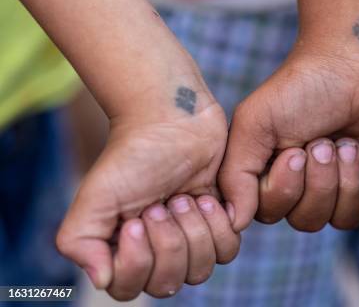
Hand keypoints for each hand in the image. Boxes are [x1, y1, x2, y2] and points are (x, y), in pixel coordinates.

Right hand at [56, 86, 239, 299]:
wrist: (174, 121)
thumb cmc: (132, 155)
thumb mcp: (95, 195)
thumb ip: (80, 242)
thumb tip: (102, 280)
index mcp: (123, 250)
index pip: (129, 287)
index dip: (137, 259)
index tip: (137, 218)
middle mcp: (157, 251)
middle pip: (169, 283)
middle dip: (167, 239)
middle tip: (163, 203)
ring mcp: (191, 240)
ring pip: (200, 270)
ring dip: (193, 230)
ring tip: (184, 198)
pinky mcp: (220, 224)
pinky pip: (228, 250)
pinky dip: (218, 224)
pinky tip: (205, 197)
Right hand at [219, 37, 358, 231]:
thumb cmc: (301, 86)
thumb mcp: (255, 122)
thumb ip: (236, 174)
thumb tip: (233, 223)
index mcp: (271, 172)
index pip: (270, 212)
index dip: (285, 188)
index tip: (295, 150)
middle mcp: (305, 185)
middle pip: (306, 220)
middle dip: (318, 181)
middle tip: (325, 142)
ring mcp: (342, 185)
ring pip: (340, 219)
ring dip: (344, 180)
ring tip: (347, 143)